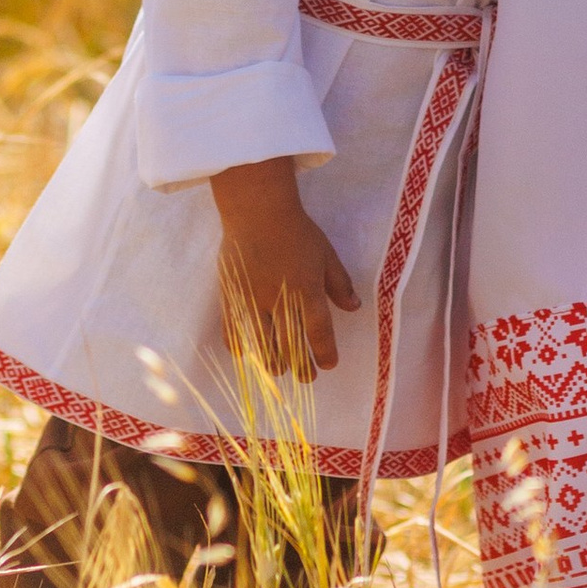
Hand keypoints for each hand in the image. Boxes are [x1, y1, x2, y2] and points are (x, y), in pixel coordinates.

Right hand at [212, 160, 359, 376]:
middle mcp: (281, 298)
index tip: (328, 365)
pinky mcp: (232, 293)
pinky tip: (243, 354)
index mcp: (307, 288)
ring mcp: (254, 297)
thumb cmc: (296, 230)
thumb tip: (354, 307)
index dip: (324, 352)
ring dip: (270, 361)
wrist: (257, 210)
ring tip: (277, 370)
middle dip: (299, 365)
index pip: (318, 330)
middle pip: (289, 342)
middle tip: (305, 377)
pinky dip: (237, 343)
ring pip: (261, 341)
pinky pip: (232, 326)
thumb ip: (339, 283)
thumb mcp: (326, 253)